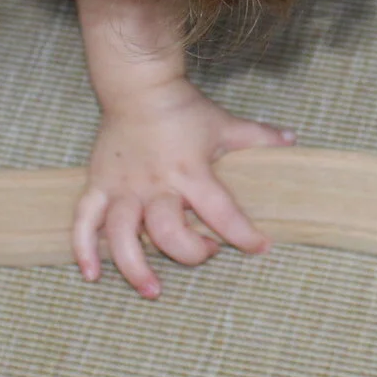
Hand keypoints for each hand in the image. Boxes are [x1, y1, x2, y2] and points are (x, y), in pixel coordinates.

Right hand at [71, 79, 294, 296]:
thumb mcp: (224, 123)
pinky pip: (85, 220)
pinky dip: (84, 248)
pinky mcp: (98, 184)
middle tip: (205, 253)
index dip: (243, 234)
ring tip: (152, 290)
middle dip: (188, 252)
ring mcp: (122, 187)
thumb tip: (293, 140)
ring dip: (135, 267)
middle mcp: (155, 184)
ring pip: (122, 234)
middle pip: (166, 231)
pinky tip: (92, 274)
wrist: (137, 86)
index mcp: (190, 171)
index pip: (221, 211)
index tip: (260, 247)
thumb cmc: (183, 108)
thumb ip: (258, 137)